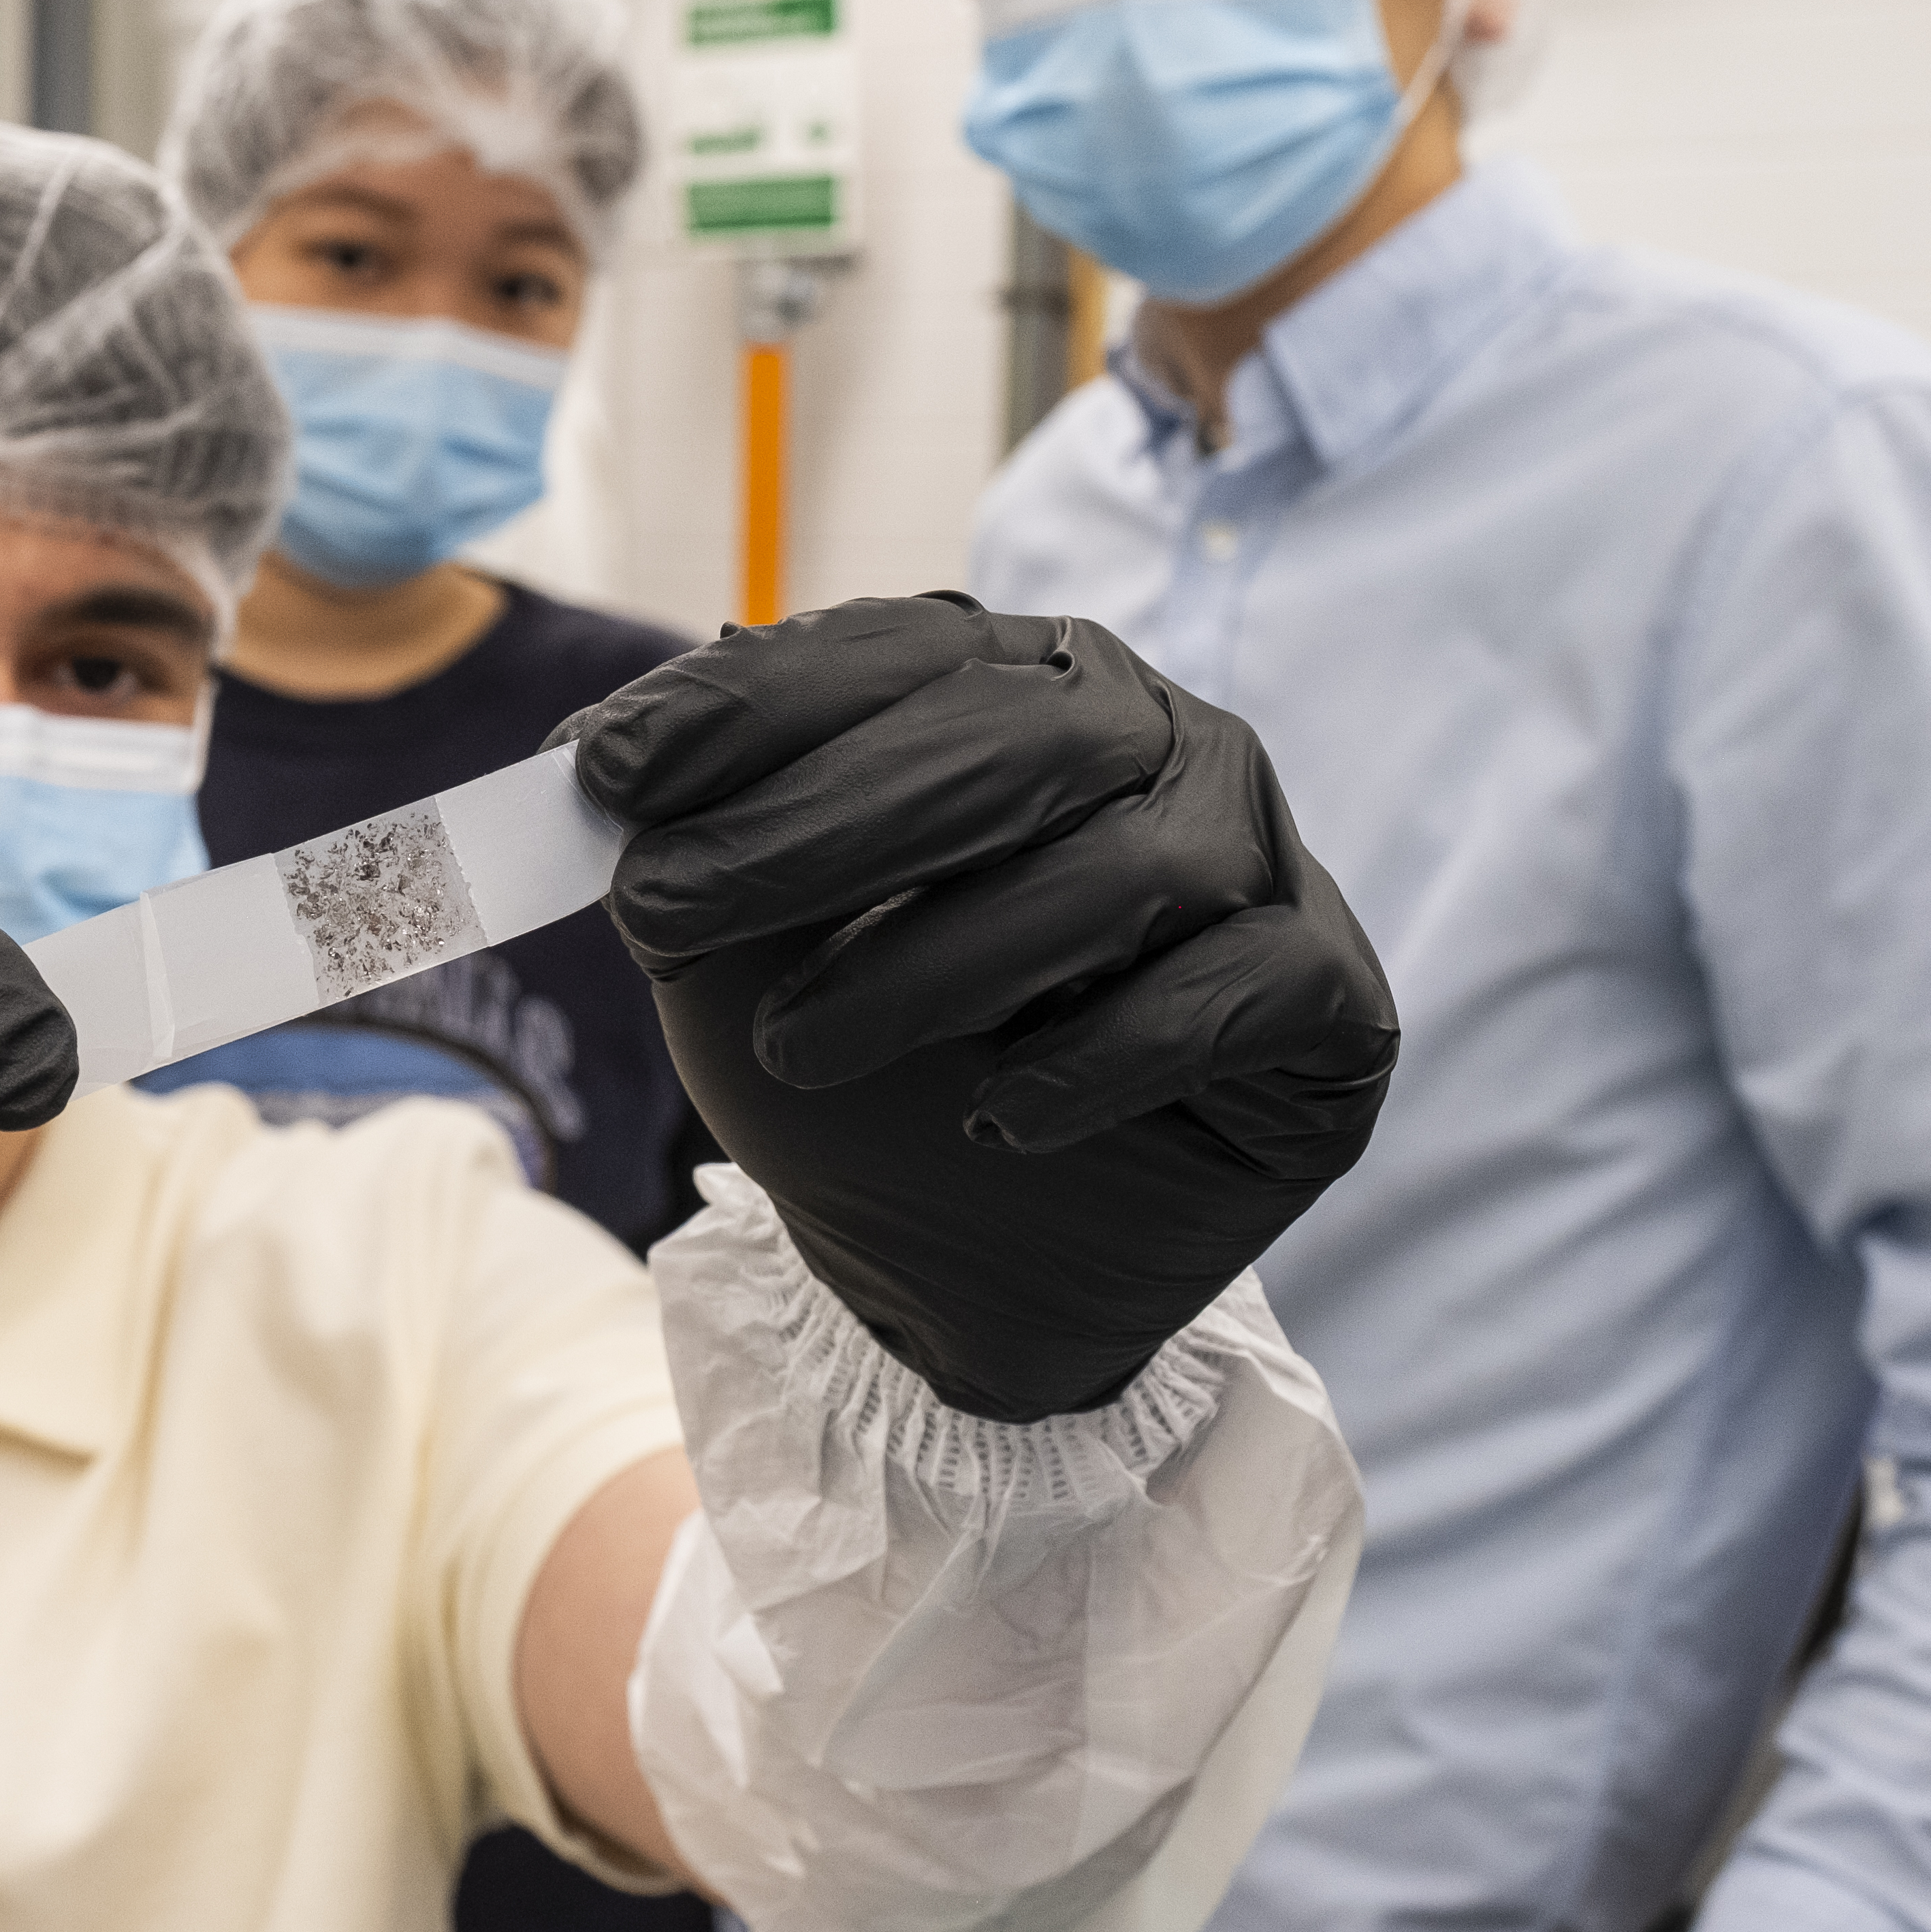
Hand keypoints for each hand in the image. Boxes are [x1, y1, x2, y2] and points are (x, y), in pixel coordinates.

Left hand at [562, 596, 1394, 1422]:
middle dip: (819, 824)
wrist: (968, 1279)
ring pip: (1124, 865)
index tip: (604, 767)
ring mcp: (1259, 861)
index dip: (749, 703)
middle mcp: (1157, 741)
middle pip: (1014, 741)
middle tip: (667, 908)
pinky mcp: (1333, 997)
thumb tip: (596, 755)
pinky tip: (1004, 1114)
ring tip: (802, 1046)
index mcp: (1024, 684)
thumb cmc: (861, 1082)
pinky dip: (1105, 1055)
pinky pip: (1234, 992)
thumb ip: (685, 850)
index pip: (899, 652)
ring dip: (937, 960)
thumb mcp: (731, 960)